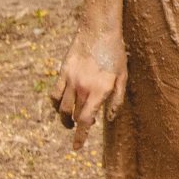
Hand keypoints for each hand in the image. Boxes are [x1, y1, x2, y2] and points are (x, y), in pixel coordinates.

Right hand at [51, 25, 127, 150]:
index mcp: (100, 90)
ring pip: (61, 108)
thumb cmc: (116, 53)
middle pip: (73, 116)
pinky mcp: (62, 73)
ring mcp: (70, 80)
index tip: (76, 148)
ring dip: (65, 118)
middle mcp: (83, 88)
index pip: (86, 121)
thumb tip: (109, 119)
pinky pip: (54, 94)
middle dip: (76, 126)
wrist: (99, 30)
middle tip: (82, 127)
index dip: (80, 136)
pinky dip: (56, 104)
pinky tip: (61, 106)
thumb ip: (117, 100)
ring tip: (70, 121)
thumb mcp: (123, 77)